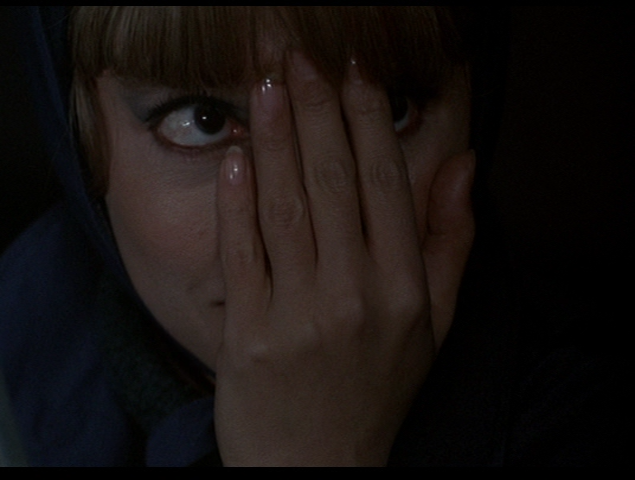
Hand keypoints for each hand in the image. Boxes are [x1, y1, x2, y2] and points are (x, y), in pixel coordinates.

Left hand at [213, 52, 474, 465]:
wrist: (316, 468)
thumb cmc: (374, 392)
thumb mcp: (432, 326)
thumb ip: (450, 243)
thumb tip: (461, 166)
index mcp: (404, 289)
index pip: (384, 184)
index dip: (366, 120)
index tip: (352, 71)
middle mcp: (355, 296)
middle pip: (332, 182)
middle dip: (314, 109)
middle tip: (297, 57)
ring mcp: (299, 316)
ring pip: (285, 206)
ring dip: (275, 138)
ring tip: (265, 85)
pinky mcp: (248, 336)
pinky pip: (242, 254)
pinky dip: (236, 201)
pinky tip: (236, 157)